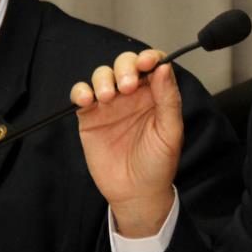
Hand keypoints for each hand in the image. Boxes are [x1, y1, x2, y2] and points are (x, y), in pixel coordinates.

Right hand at [70, 49, 182, 236]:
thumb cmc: (158, 164)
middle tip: (127, 86)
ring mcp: (110, 105)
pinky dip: (81, 91)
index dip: (149, 58)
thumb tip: (165, 67)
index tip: (147, 62)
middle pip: (124, 64)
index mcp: (155, 95)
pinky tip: (87, 100)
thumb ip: (168, 99)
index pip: (152, 65)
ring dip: (103, 79)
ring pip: (102, 75)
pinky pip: (81, 95)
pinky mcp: (90, 117)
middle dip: (124, 67)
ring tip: (107, 97)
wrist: (136, 193)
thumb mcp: (170, 132)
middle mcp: (132, 95)